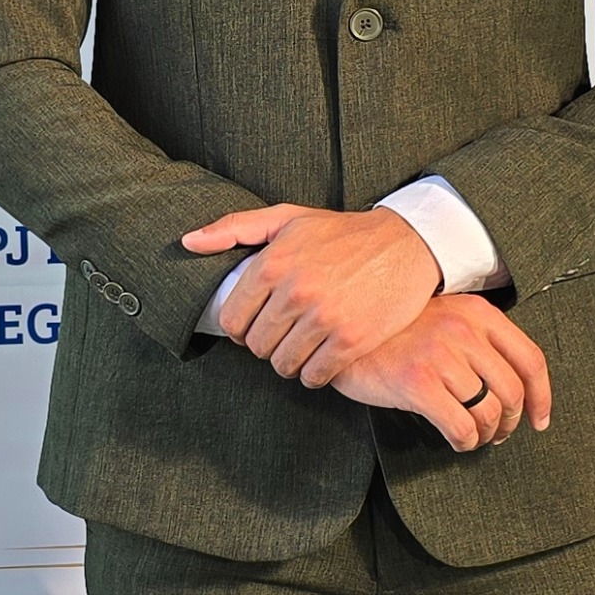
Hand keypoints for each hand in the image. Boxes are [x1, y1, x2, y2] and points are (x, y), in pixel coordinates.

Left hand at [182, 201, 442, 382]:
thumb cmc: (342, 232)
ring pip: (283, 365)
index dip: (241, 327)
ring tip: (302, 346)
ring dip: (289, 361)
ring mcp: (324, 318)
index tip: (257, 323)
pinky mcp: (351, 340)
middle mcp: (296, 291)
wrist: (408, 244)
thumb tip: (187, 242)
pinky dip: (314, 373)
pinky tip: (323, 357)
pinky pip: (314, 376)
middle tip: (283, 334)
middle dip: (266, 344)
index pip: (232, 319)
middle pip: (257, 346)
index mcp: (274, 262)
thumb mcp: (287, 218)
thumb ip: (233, 228)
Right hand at [330, 296, 550, 452]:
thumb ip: (479, 341)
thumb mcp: (445, 319)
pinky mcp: (417, 383)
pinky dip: (465, 442)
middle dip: (510, 422)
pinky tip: (456, 441)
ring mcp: (440, 356)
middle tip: (498, 433)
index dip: (542, 397)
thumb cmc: (396, 332)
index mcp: (478, 313)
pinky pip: (461, 427)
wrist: (343, 332)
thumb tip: (517, 389)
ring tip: (475, 437)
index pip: (530, 359)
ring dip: (486, 434)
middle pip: (512, 391)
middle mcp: (464, 331)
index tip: (539, 420)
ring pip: (488, 412)